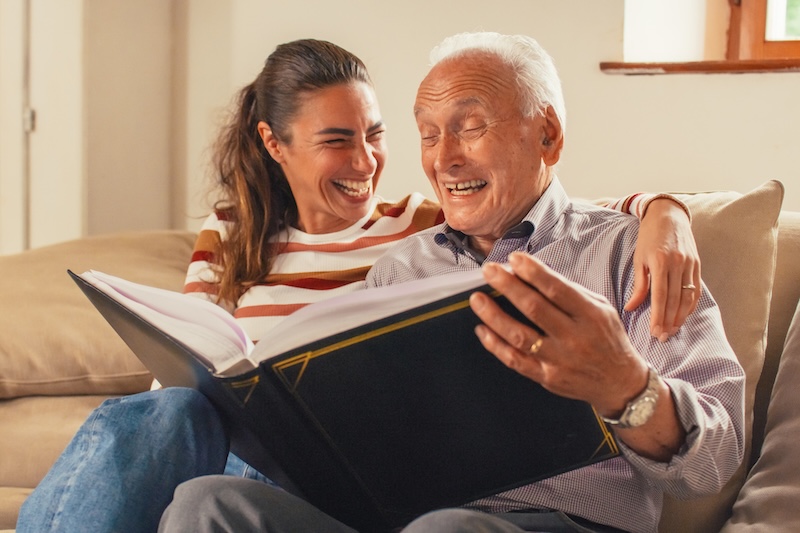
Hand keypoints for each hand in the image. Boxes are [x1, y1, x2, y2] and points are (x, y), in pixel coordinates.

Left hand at [470, 253, 645, 414]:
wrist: (620, 383)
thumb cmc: (607, 339)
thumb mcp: (600, 308)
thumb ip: (570, 292)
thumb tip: (533, 273)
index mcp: (591, 316)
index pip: (557, 289)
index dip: (533, 271)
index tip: (513, 258)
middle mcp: (575, 338)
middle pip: (534, 308)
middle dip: (508, 286)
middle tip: (489, 271)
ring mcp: (559, 360)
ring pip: (519, 336)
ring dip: (494, 315)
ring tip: (477, 299)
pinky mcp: (547, 377)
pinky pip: (515, 360)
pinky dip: (495, 345)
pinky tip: (482, 330)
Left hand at [626, 197, 700, 341]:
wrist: (668, 215)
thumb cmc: (648, 237)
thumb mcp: (638, 258)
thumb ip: (639, 284)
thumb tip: (631, 308)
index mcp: (659, 261)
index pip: (660, 296)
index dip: (658, 316)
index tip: (654, 332)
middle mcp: (677, 263)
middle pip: (674, 300)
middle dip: (669, 321)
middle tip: (663, 338)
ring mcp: (690, 264)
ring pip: (688, 297)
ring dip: (681, 316)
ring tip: (673, 330)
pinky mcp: (698, 264)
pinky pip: (696, 289)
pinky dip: (691, 305)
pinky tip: (684, 316)